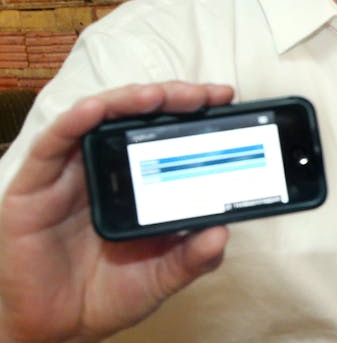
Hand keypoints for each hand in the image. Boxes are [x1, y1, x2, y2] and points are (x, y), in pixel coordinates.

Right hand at [0, 82, 233, 342]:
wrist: (59, 328)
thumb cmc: (110, 295)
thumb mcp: (162, 276)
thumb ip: (193, 257)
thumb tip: (222, 233)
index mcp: (137, 183)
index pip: (165, 133)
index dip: (193, 112)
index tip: (225, 99)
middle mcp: (105, 170)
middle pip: (135, 118)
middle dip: (171, 98)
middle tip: (203, 95)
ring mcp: (68, 176)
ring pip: (95, 120)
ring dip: (127, 100)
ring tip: (157, 95)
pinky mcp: (33, 189)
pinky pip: (51, 146)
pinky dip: (73, 122)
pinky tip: (95, 110)